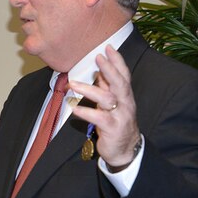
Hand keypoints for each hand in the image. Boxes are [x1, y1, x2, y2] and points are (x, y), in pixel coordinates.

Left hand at [68, 45, 140, 169]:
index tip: (108, 47)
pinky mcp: (113, 129)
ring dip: (89, 90)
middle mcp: (125, 103)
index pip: (123, 75)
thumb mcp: (112, 104)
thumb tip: (99, 71)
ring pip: (107, 99)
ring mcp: (120, 116)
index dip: (117, 61)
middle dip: (109, 69)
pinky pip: (100, 119)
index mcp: (125, 96)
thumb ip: (107, 88)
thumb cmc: (116, 123)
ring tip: (73, 84)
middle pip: (120, 83)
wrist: (125, 150)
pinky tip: (75, 109)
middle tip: (98, 57)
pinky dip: (87, 113)